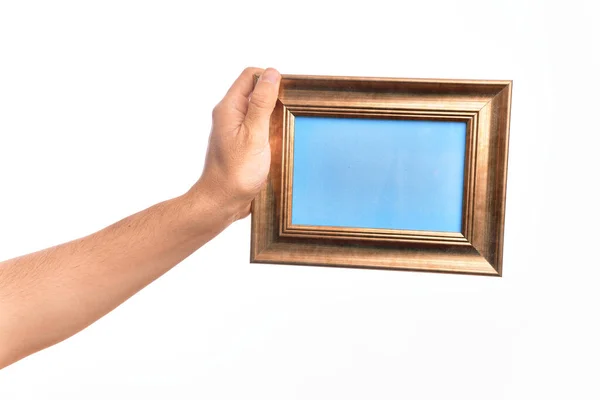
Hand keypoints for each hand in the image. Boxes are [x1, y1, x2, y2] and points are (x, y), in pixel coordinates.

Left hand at [192, 67, 280, 219]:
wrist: (222, 201)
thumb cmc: (236, 172)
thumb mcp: (254, 134)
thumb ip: (262, 103)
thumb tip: (271, 73)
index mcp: (229, 108)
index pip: (250, 75)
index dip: (270, 78)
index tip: (287, 93)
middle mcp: (230, 115)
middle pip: (256, 92)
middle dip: (276, 98)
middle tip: (288, 115)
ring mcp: (235, 130)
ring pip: (260, 112)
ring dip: (275, 118)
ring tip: (283, 133)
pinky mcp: (242, 144)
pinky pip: (260, 128)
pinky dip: (271, 132)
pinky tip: (278, 145)